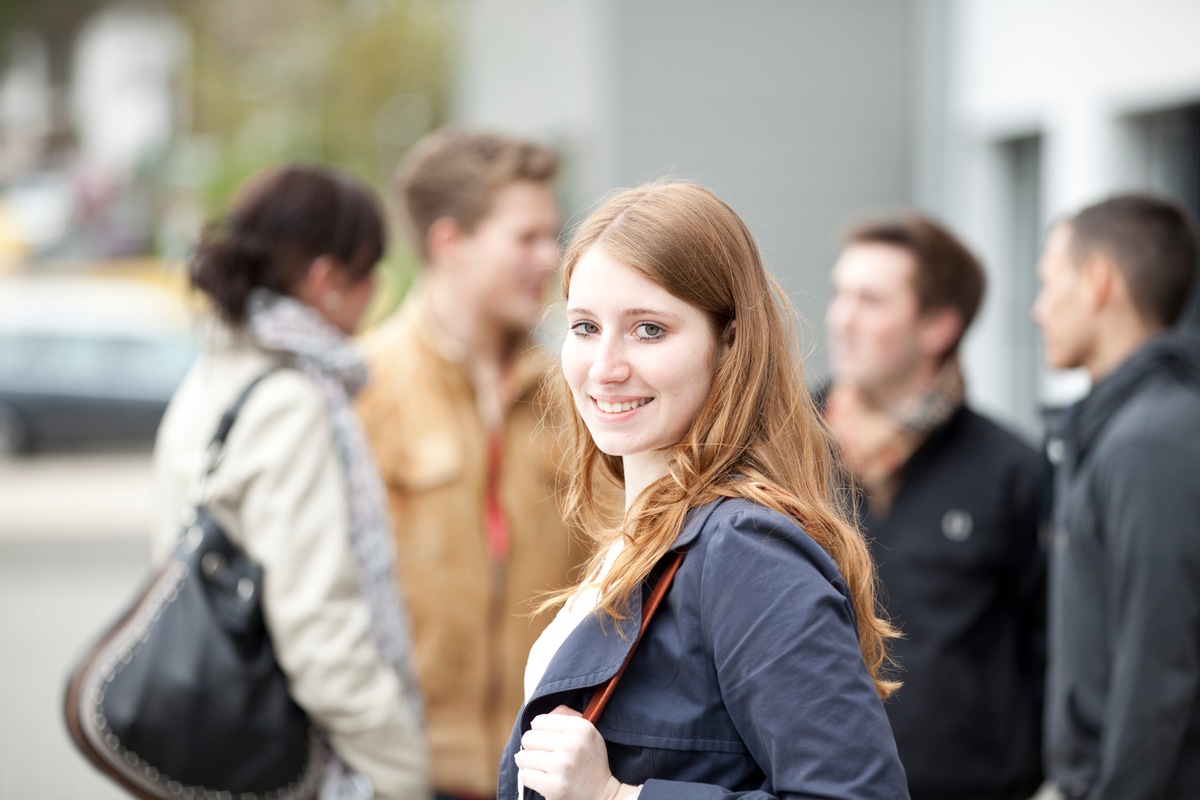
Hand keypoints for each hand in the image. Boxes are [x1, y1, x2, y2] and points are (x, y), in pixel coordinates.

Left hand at [514, 706, 637, 799]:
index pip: (538, 721)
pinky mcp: (554, 787)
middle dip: (533, 747)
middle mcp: (571, 744)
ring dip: (529, 763)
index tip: (549, 740)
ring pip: (522, 757)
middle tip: (544, 754)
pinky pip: (524, 775)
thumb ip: (564, 716)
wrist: (601, 794)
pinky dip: (530, 777)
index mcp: (580, 727)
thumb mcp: (587, 731)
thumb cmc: (590, 760)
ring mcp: (562, 766)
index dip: (541, 731)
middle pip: (528, 738)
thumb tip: (536, 720)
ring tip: (541, 766)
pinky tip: (541, 778)